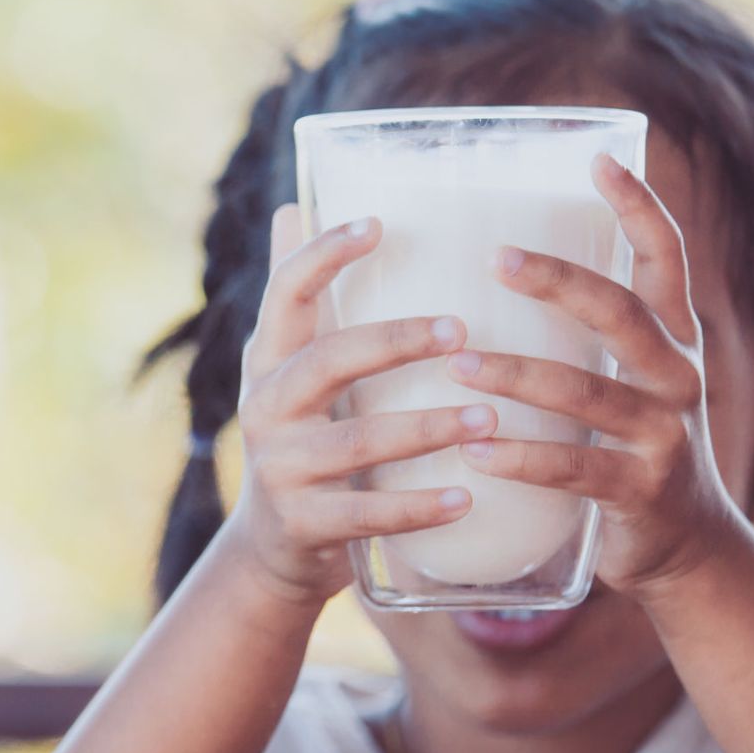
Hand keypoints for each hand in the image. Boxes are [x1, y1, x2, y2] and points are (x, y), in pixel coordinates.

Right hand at [221, 206, 491, 606]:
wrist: (274, 547)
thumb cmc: (302, 437)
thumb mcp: (288, 369)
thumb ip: (298, 299)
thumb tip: (293, 204)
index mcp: (266, 359)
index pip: (285, 292)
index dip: (324, 255)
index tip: (378, 225)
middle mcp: (264, 407)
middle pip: (327, 361)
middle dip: (396, 341)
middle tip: (462, 331)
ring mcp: (280, 468)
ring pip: (358, 441)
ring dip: (428, 427)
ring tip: (489, 416)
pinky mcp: (304, 523)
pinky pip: (367, 514)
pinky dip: (420, 507)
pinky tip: (467, 497)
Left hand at [447, 153, 739, 596]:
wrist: (685, 549)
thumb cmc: (628, 451)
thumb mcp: (620, 384)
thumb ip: (579, 340)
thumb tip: (491, 275)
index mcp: (672, 341)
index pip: (665, 260)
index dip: (639, 207)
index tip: (598, 159)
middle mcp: (678, 377)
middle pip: (622, 313)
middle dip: (560, 282)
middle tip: (496, 258)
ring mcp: (665, 435)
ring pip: (589, 393)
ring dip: (519, 376)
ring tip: (459, 363)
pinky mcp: (640, 491)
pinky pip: (576, 468)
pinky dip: (523, 457)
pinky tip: (476, 452)